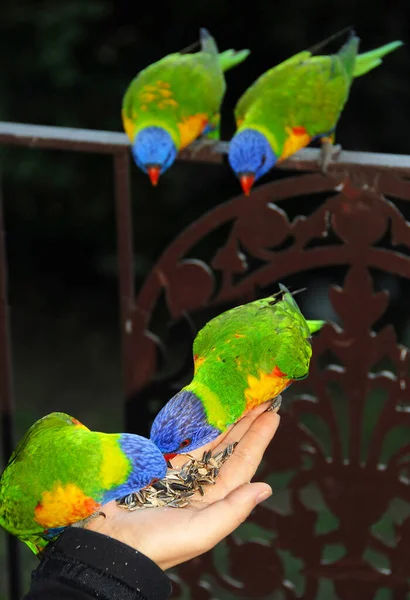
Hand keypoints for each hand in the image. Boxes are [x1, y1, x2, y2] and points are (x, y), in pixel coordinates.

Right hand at [85, 405, 279, 570]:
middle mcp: (203, 486)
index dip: (259, 439)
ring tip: (240, 399)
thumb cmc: (157, 543)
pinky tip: (207, 413)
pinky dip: (197, 427)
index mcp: (216, 501)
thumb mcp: (201, 532)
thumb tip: (265, 488)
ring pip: (210, 442)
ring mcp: (182, 476)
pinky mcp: (161, 468)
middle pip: (231, 449)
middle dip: (247, 424)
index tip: (273, 415)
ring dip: (226, 422)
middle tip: (262, 398)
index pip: (244, 463)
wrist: (110, 545)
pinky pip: (185, 442)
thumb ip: (234, 509)